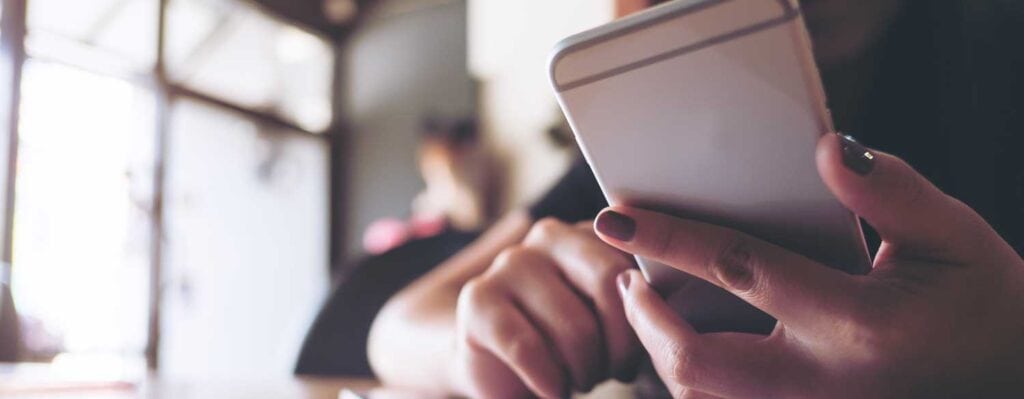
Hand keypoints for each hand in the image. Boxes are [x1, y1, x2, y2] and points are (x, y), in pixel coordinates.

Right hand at [452, 219, 641, 397]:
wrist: (500, 367)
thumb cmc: (570, 344)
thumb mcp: (612, 318)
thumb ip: (640, 300)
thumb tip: (667, 308)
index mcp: (590, 231)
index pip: (639, 263)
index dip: (650, 317)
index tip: (646, 350)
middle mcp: (549, 235)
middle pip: (610, 282)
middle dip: (623, 343)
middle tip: (617, 371)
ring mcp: (509, 263)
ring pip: (574, 326)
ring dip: (587, 370)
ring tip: (583, 379)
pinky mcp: (477, 300)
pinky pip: (528, 348)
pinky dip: (549, 381)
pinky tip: (553, 390)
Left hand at [594, 133, 1023, 397]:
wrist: (1010, 380)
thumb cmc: (983, 307)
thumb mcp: (952, 238)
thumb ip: (890, 192)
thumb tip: (827, 150)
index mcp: (857, 324)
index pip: (737, 268)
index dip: (667, 238)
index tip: (615, 217)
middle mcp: (823, 383)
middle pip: (696, 363)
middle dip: (644, 320)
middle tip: (626, 277)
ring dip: (662, 354)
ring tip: (648, 307)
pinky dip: (695, 382)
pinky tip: (691, 346)